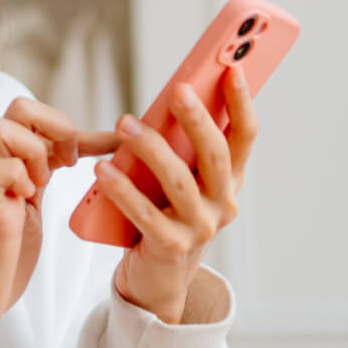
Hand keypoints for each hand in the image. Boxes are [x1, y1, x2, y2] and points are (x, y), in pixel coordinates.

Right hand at [0, 96, 122, 344]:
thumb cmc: (3, 259)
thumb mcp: (32, 210)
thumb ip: (42, 180)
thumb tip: (77, 161)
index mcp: (10, 164)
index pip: (41, 122)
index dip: (82, 129)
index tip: (116, 144)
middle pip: (18, 106)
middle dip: (53, 124)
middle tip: (68, 162)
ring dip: (32, 150)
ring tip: (42, 183)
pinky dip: (17, 178)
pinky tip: (26, 201)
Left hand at [96, 64, 257, 323]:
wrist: (157, 279)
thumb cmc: (164, 214)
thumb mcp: (179, 179)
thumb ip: (180, 147)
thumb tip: (170, 97)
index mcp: (228, 181)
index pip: (245, 137)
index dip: (242, 103)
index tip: (233, 68)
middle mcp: (222, 204)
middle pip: (215, 155)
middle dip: (199, 120)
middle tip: (178, 90)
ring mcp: (200, 228)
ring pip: (178, 181)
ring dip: (151, 149)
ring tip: (124, 124)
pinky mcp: (171, 248)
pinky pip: (145, 214)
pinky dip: (122, 190)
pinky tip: (102, 171)